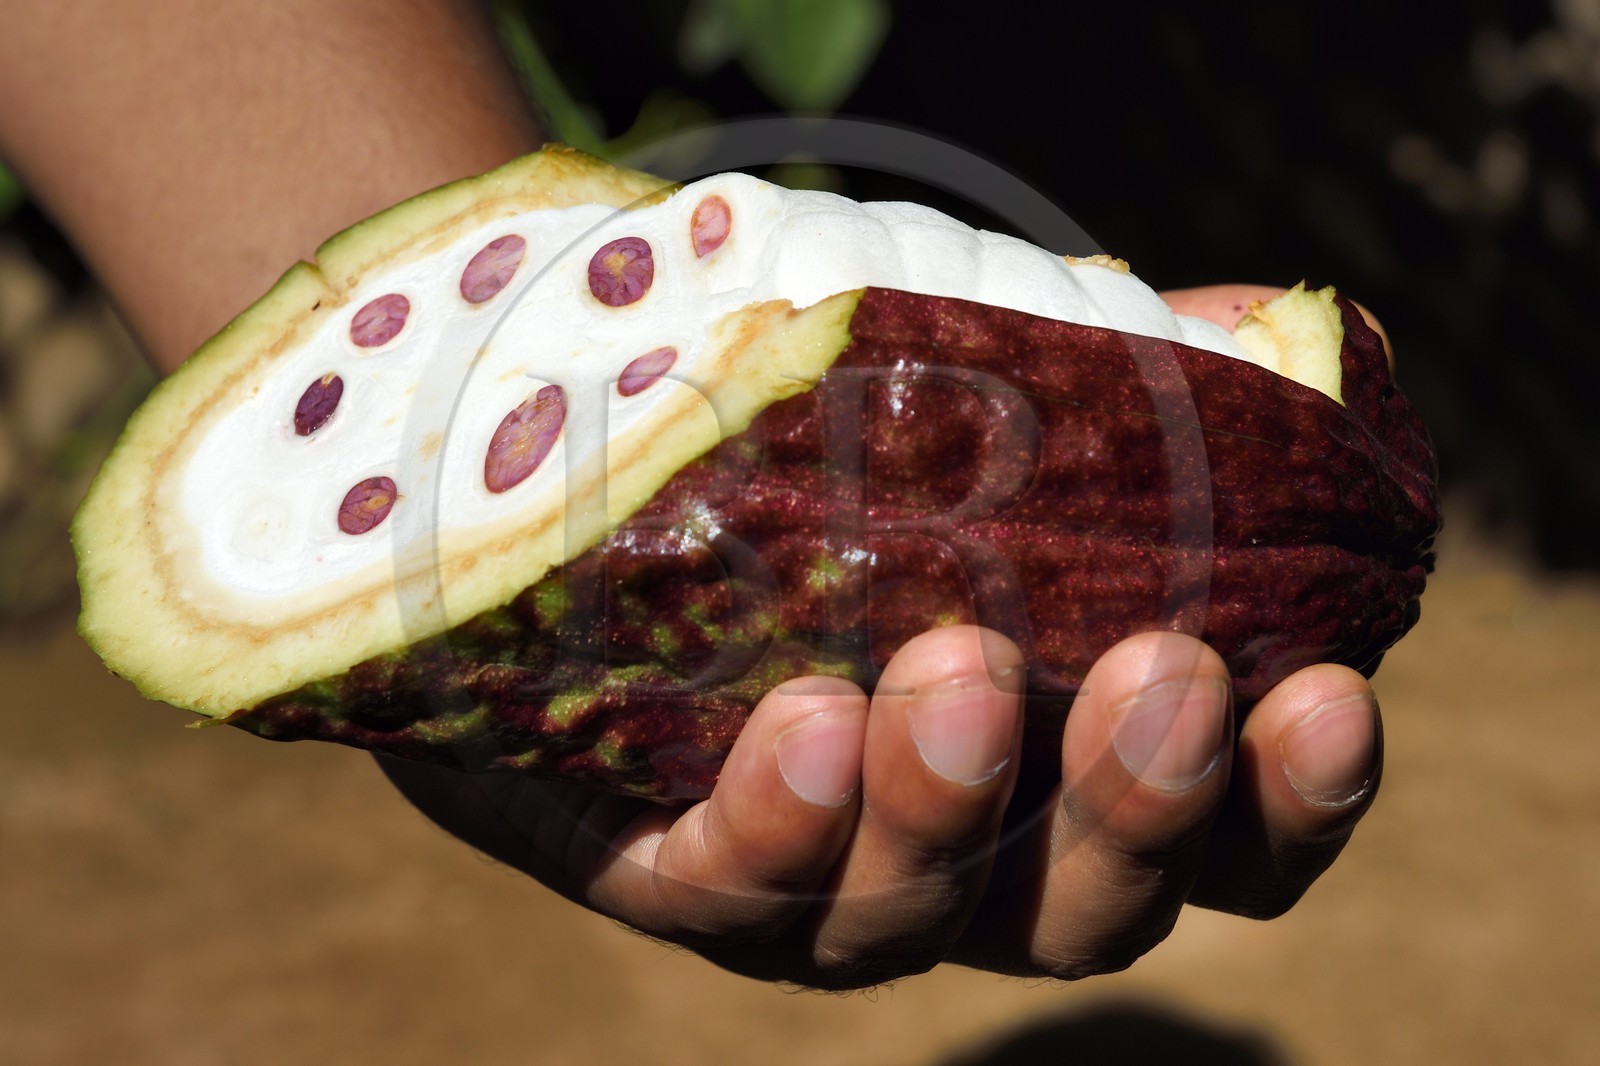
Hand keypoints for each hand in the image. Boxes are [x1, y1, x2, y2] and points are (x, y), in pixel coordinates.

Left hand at [377, 283, 1385, 987]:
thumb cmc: (843, 485)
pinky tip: (808, 719)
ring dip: (944, 809)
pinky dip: (775, 822)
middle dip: (1134, 805)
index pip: (1223, 848)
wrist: (603, 522)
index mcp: (1066, 787)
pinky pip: (721, 886)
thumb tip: (1247, 323)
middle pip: (1080, 911)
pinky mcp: (666, 870)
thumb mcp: (988, 428)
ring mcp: (812, 885)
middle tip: (1165, 672)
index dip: (1291, 800)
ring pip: (898, 917)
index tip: (1332, 692)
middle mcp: (959, 868)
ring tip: (956, 672)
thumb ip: (1116, 394)